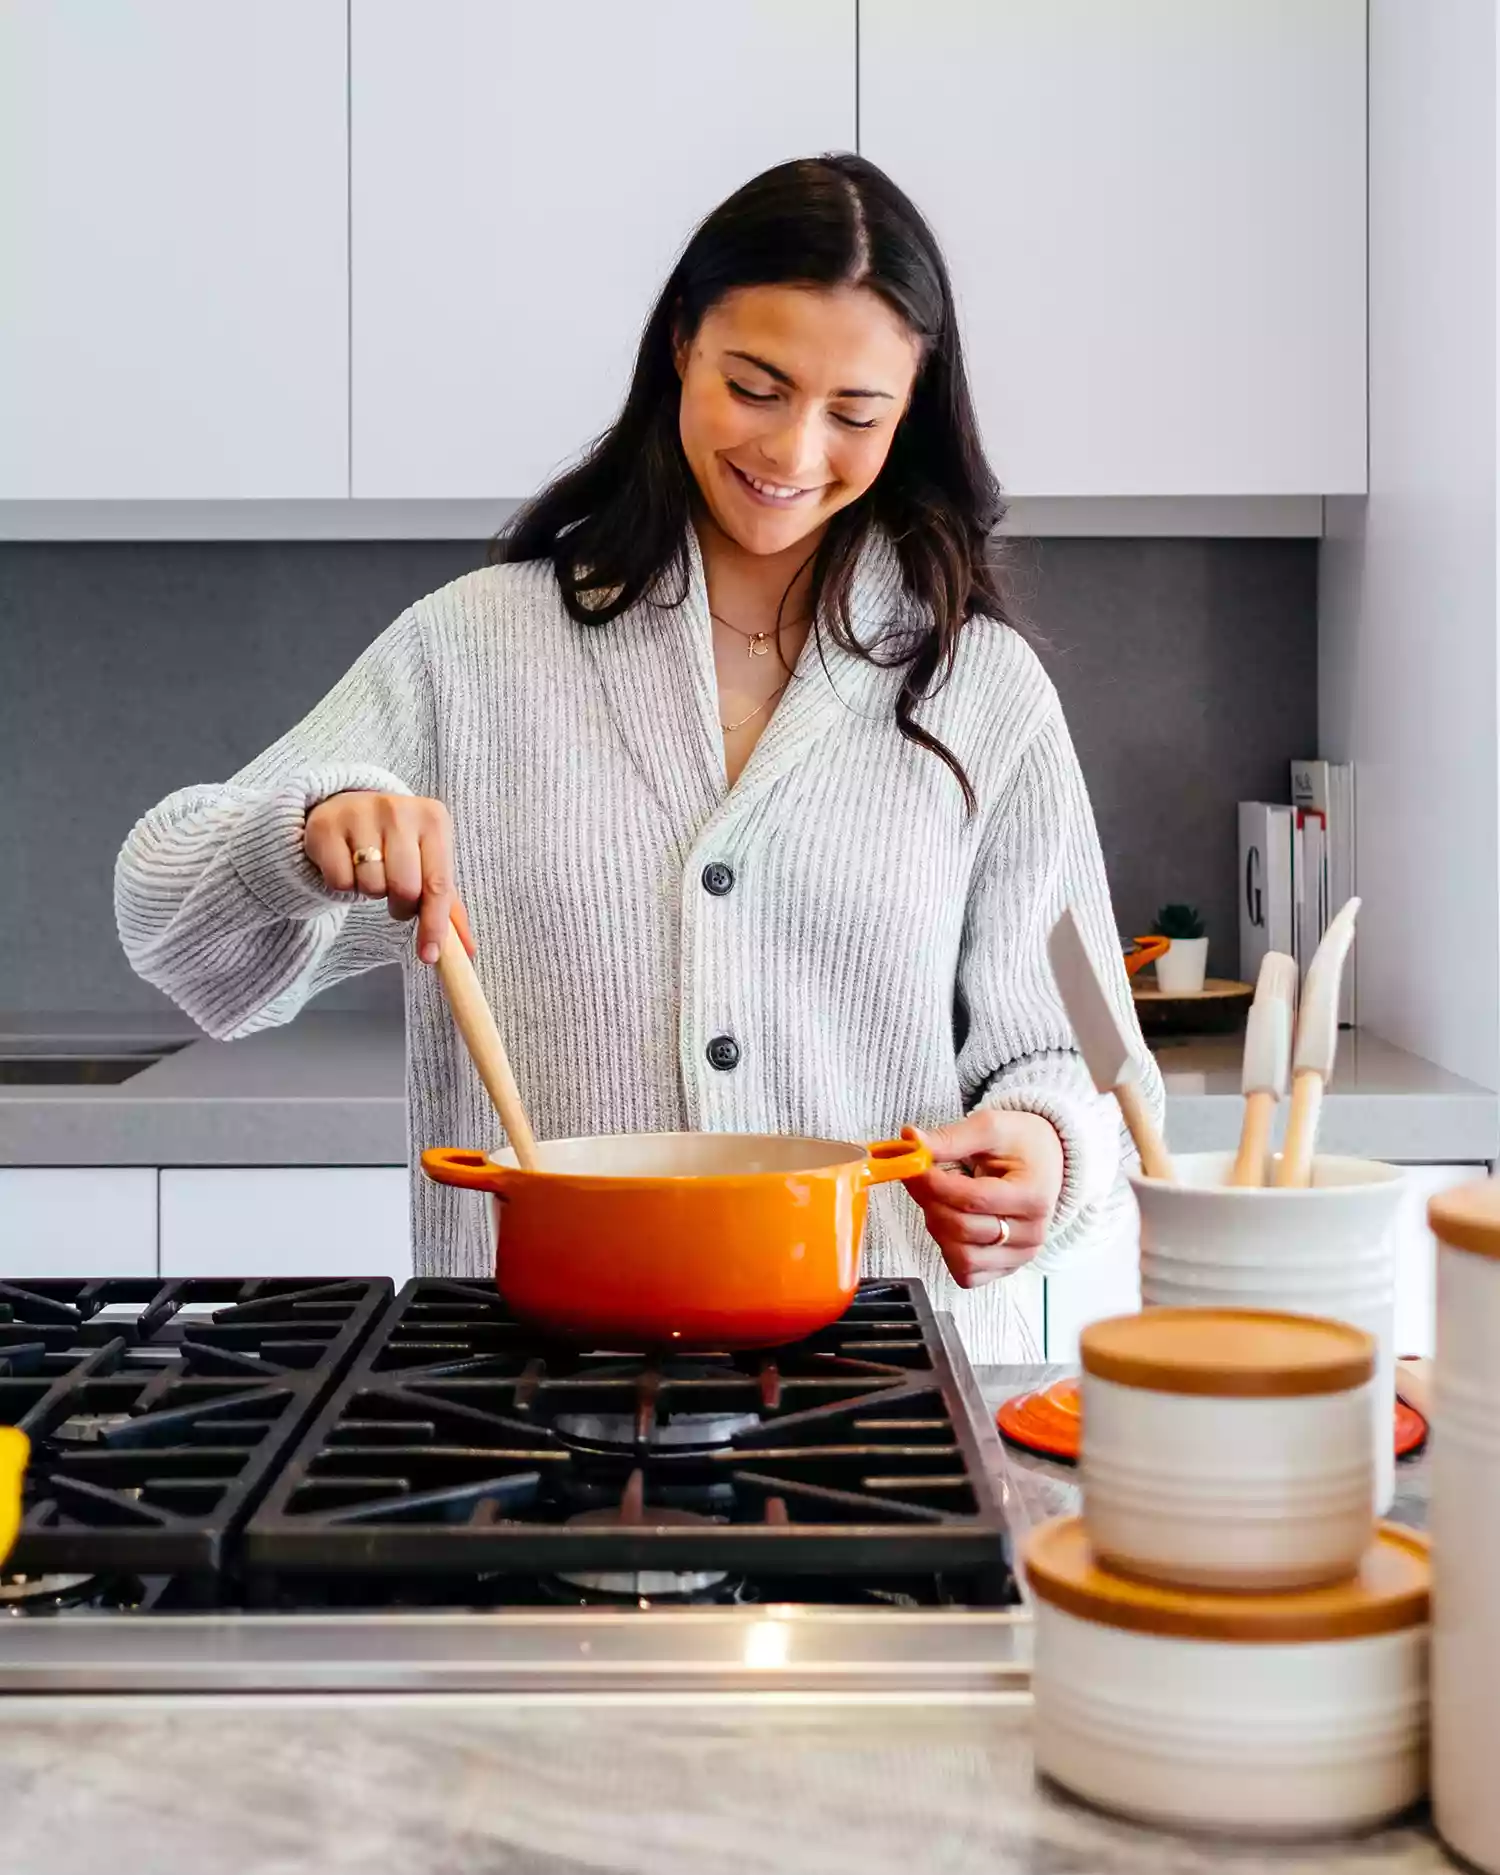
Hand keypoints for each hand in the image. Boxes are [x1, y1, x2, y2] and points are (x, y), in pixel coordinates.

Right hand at [303, 791, 475, 965]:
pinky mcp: (326, 826)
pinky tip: (348, 866)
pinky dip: (344, 885)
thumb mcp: (428, 861)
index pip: (438, 883)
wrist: (348, 808)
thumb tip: (467, 950)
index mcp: (433, 818)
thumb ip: (447, 904)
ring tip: (371, 873)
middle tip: (396, 899)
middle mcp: (399, 810)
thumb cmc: (397, 842)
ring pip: (371, 885)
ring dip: (371, 892)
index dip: (435, 924)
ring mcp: (361, 813)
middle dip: (401, 906)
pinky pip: (340, 881)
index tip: (429, 956)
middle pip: (404, 888)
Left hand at [904, 1110, 1064, 1288]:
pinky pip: (967, 1274)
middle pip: (962, 1229)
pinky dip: (949, 1251)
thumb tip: (912, 1141)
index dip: (935, 1185)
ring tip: (937, 1199)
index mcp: (1033, 1196)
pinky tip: (950, 1223)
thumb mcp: (990, 1127)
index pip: (973, 1199)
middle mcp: (1032, 1232)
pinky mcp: (1005, 1268)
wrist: (1045, 1160)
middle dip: (930, 1202)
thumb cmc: (1021, 1144)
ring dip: (937, 1227)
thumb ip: (951, 1138)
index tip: (915, 1168)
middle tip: (918, 1178)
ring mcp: (1020, 1255)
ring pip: (962, 1257)